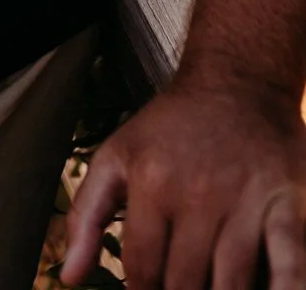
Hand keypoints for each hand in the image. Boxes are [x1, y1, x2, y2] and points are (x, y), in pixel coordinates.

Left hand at [63, 80, 305, 288]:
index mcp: (152, 182)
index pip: (142, 269)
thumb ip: (87, 214)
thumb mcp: (117, 155)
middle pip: (184, 283)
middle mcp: (197, 194)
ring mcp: (245, 202)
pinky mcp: (286, 205)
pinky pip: (291, 265)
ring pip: (230, 285)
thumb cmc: (173, 126)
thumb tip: (70, 276)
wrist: (237, 83)